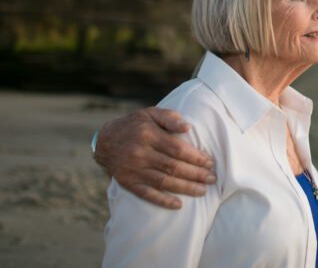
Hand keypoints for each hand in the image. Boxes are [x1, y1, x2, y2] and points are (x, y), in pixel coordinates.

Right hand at [94, 107, 215, 208]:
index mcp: (148, 135)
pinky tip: (178, 205)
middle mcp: (140, 153)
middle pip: (173, 167)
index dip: (196, 157)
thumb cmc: (135, 125)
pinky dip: (163, 201)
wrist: (105, 140)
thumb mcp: (151, 113)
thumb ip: (170, 118)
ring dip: (185, 188)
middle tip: (212, 179)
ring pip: (163, 182)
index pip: (177, 149)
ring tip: (203, 191)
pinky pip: (147, 194)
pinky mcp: (128, 183)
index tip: (210, 162)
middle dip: (196, 174)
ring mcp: (134, 170)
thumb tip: (188, 127)